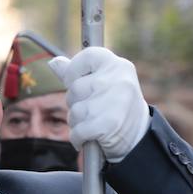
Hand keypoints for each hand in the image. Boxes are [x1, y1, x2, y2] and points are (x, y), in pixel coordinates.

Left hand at [47, 47, 149, 164]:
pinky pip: (77, 130)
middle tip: (94, 108)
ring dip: (77, 121)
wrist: (138, 136)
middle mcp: (117, 81)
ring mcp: (112, 102)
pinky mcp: (107, 124)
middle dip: (76, 102)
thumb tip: (54, 62)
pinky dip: (78, 137)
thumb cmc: (116, 105)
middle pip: (74, 88)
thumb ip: (78, 72)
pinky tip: (90, 136)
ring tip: (94, 122)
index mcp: (118, 66)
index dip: (74, 70)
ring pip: (74, 111)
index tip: (74, 81)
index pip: (86, 56)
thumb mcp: (104, 82)